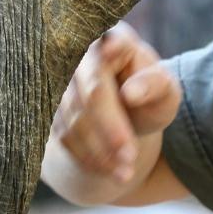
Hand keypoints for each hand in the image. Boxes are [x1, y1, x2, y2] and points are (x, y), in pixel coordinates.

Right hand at [50, 21, 181, 183]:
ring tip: (125, 173)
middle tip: (130, 160)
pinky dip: (86, 158)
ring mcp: (57, 82)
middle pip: (89, 96)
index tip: (117, 56)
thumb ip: (155, 86)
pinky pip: (62, 137)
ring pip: (73, 121)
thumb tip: (130, 93)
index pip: (109, 52)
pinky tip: (108, 171)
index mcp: (111, 40)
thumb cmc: (148, 94)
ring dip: (99, 152)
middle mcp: (77, 56)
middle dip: (110, 131)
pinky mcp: (47, 108)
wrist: (122, 110)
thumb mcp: (165, 91)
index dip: (109, 55)